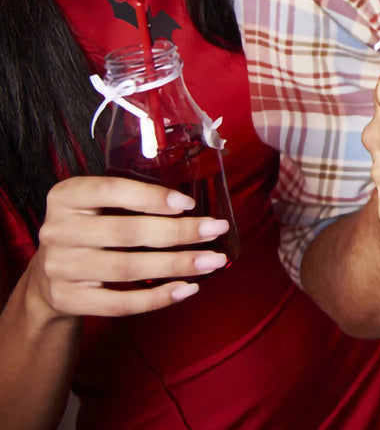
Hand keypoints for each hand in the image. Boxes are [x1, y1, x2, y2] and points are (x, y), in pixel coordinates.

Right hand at [26, 176, 230, 318]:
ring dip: (176, 265)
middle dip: (178, 232)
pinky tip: (186, 288)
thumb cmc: (89, 227)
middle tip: (216, 229)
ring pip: (127, 268)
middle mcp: (58, 231)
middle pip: (127, 233)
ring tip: (212, 261)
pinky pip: (118, 303)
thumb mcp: (97, 203)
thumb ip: (132, 198)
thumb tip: (191, 205)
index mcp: (66, 196)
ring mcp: (60, 268)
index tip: (188, 204)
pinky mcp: (68, 300)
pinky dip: (156, 298)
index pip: (111, 190)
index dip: (152, 197)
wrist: (47, 274)